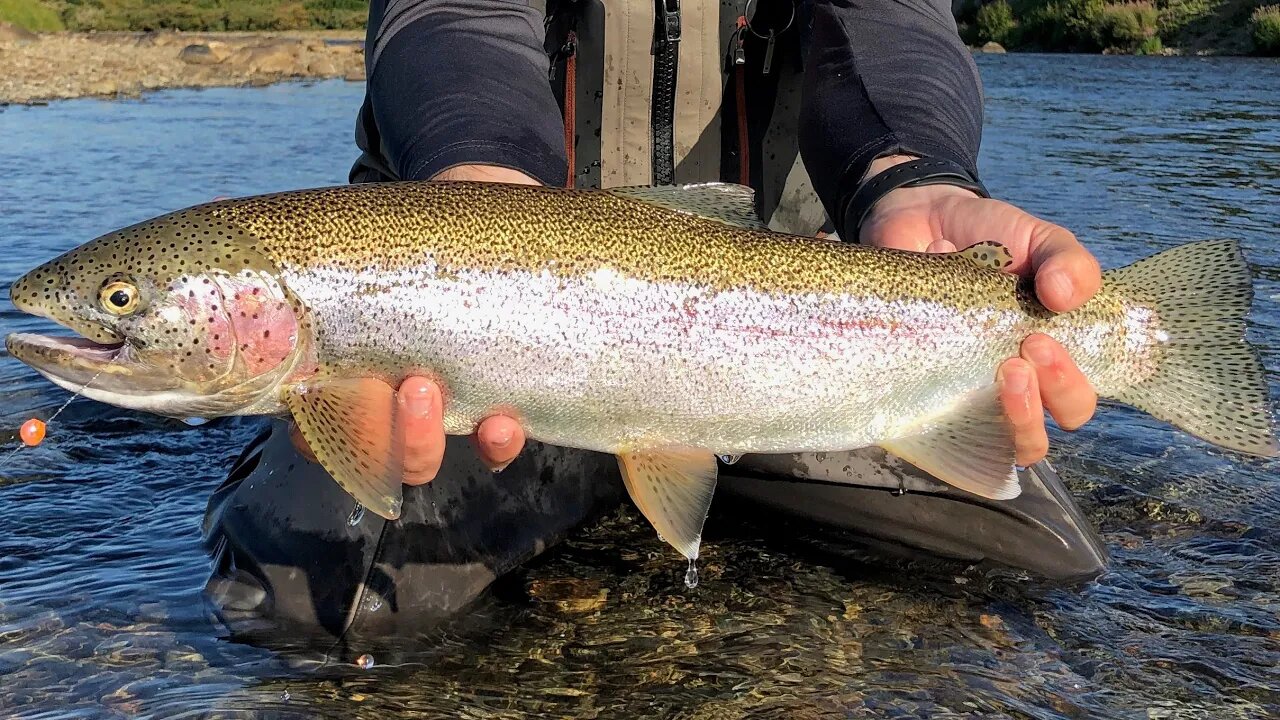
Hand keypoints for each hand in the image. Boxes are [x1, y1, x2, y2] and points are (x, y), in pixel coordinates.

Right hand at [290, 164, 534, 481]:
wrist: (470, 218)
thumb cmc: (385, 239)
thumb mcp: (325, 245)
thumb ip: (274, 264)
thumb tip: (198, 232)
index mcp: (334, 380)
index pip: (315, 432)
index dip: (315, 436)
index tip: (317, 397)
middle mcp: (383, 405)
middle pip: (371, 454)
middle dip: (385, 436)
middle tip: (408, 386)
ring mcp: (438, 407)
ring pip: (420, 456)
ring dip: (423, 437)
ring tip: (432, 388)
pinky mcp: (494, 398)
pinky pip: (495, 445)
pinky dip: (498, 442)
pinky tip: (505, 421)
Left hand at [859, 156, 1100, 466]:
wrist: (923, 219)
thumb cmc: (992, 239)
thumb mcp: (1039, 240)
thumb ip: (1068, 262)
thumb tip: (1067, 296)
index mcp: (1050, 359)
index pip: (1074, 403)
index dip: (1068, 389)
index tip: (1043, 343)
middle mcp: (1010, 386)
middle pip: (1035, 437)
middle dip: (1036, 405)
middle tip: (1019, 358)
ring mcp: (961, 392)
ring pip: (992, 443)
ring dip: (1007, 419)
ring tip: (1001, 372)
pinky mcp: (917, 387)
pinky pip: (927, 416)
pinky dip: (932, 387)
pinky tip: (928, 337)